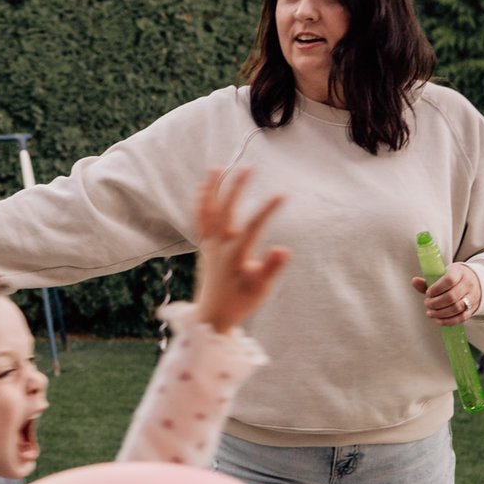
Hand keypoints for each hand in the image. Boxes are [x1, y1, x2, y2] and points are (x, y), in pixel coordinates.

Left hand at [190, 167, 289, 334]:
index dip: (267, 209)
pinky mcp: (205, 247)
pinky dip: (200, 203)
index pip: (253, 226)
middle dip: (237, 187)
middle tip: (249, 167)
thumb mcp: (260, 290)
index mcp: (235, 255)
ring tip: (217, 168)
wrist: (212, 316)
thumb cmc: (240, 303)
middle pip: (227, 210)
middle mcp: (219, 246)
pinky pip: (200, 220)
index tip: (283, 194)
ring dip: (212, 190)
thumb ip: (271, 269)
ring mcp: (210, 245)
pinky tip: (203, 188)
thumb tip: (283, 249)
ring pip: (208, 212)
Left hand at [413, 263, 480, 325]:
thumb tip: (414, 281)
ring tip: (430, 313)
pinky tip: (437, 320)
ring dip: (440, 313)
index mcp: (459, 272)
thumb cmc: (454, 279)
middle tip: (427, 303)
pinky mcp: (472, 309)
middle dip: (436, 303)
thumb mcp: (442, 275)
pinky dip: (448, 321)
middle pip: (451, 296)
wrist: (474, 282)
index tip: (428, 293)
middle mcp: (468, 284)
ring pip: (456, 308)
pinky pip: (461, 318)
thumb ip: (428, 281)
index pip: (449, 280)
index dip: (436, 288)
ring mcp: (472, 297)